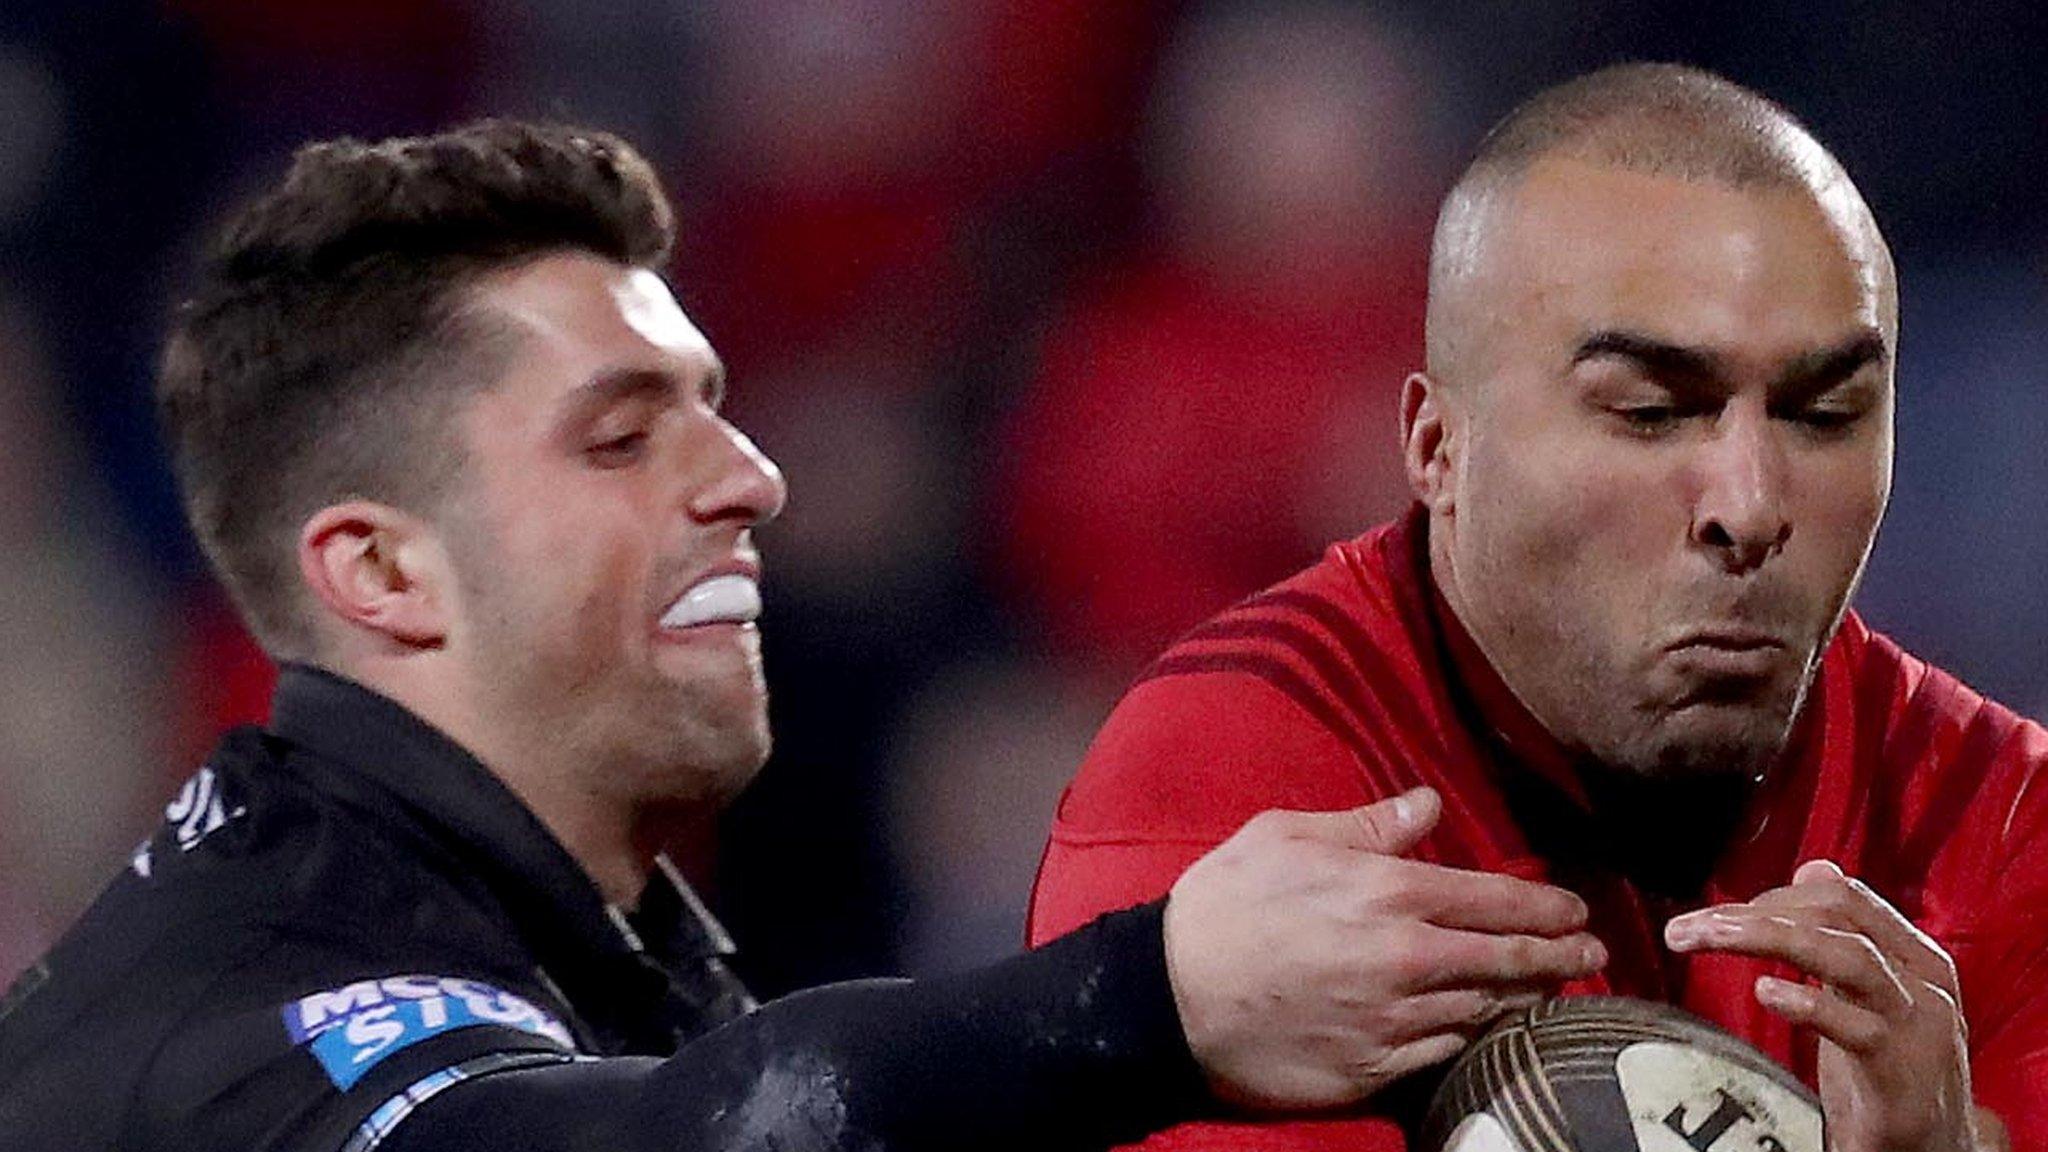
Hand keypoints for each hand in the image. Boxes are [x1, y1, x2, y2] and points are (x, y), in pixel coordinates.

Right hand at [1162, 786, 1607, 1111]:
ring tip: (1550, 987)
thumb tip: (1428, 804)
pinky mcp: (1373, 1067)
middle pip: (1507, 959)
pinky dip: (1476, 1035)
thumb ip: (1365, 823)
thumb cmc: (1222, 905)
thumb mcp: (1284, 836)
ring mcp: (1394, 1020)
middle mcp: (1406, 958)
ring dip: (1525, 997)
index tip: (1576, 910)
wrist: (1168, 998)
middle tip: (1591, 952)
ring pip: (1485, 1008)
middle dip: (1559, 954)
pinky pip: (1445, 1050)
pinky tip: (1488, 1025)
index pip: (1494, 899)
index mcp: (1388, 892)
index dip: (1545, 907)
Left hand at [1665, 860, 1986, 1151]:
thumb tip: (1814, 867)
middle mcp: (1924, 982)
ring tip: (1709, 937)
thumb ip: (1843, 934)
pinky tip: (1765, 991)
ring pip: (1847, 957)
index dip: (1776, 896)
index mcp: (1916, 957)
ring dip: (1766, 938)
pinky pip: (1857, 1028)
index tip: (1720, 915)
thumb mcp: (1867, 995)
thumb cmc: (1890, 1072)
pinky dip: (1809, 1003)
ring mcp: (1917, 1026)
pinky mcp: (1901, 1074)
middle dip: (1754, 913)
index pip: (1843, 897)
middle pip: (1837, 917)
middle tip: (1689, 927)